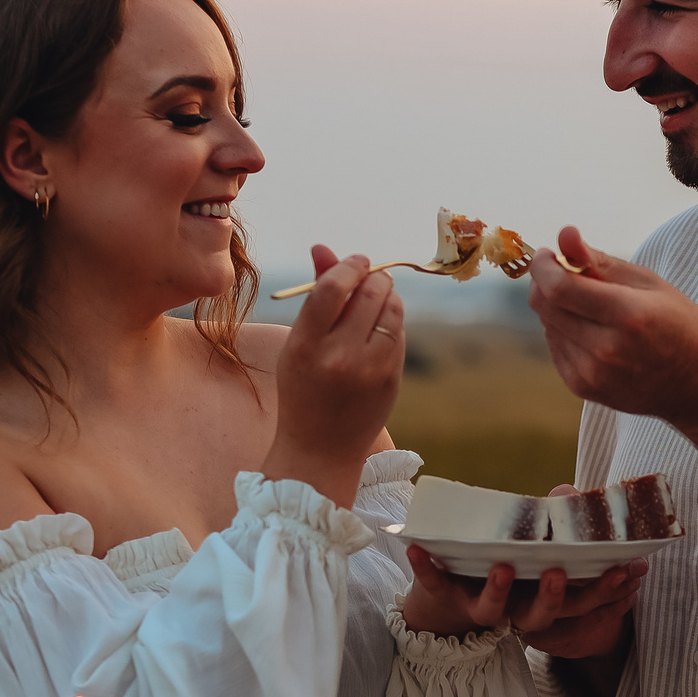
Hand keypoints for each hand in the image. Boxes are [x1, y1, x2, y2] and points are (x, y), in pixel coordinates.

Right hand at [262, 245, 404, 503]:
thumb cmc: (304, 389)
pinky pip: (399, 333)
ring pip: (391, 310)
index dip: (348, 266)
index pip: (332, 289)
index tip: (356, 260)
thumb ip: (315, 295)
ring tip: (375, 297)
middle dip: (373, 277)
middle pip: (368, 294)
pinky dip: (392, 321)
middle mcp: (339, 357)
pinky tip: (380, 326)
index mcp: (305, 346)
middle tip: (369, 275)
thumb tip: (323, 247)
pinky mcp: (391, 378)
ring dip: (387, 295)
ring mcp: (370, 370)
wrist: (321, 449)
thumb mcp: (298, 343)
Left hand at [399, 546, 646, 653]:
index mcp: (541, 598)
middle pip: (543, 615)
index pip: (582, 600)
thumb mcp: (533, 546)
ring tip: (501, 568)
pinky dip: (425, 568)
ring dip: (498, 592)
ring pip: (492, 612)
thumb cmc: (501, 563)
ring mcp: (479, 606)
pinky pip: (434, 584)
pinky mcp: (444, 595)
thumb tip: (573, 496)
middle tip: (558, 573)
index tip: (631, 568)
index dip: (608, 588)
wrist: (444, 601)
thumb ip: (555, 525)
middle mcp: (514, 609)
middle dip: (555, 597)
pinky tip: (416, 548)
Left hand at [526, 227, 697, 427]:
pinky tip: (593, 332)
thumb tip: (564, 234)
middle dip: (545, 282)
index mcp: (629, 315)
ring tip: (591, 307)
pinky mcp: (584, 388)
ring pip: (548, 326)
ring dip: (558, 308)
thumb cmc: (679, 324)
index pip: (559, 288)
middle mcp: (607, 349)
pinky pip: (556, 348)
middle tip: (563, 272)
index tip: (546, 254)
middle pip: (546, 306)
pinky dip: (564, 332)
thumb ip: (600, 259)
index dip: (544, 266)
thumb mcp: (648, 283)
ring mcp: (594, 374)